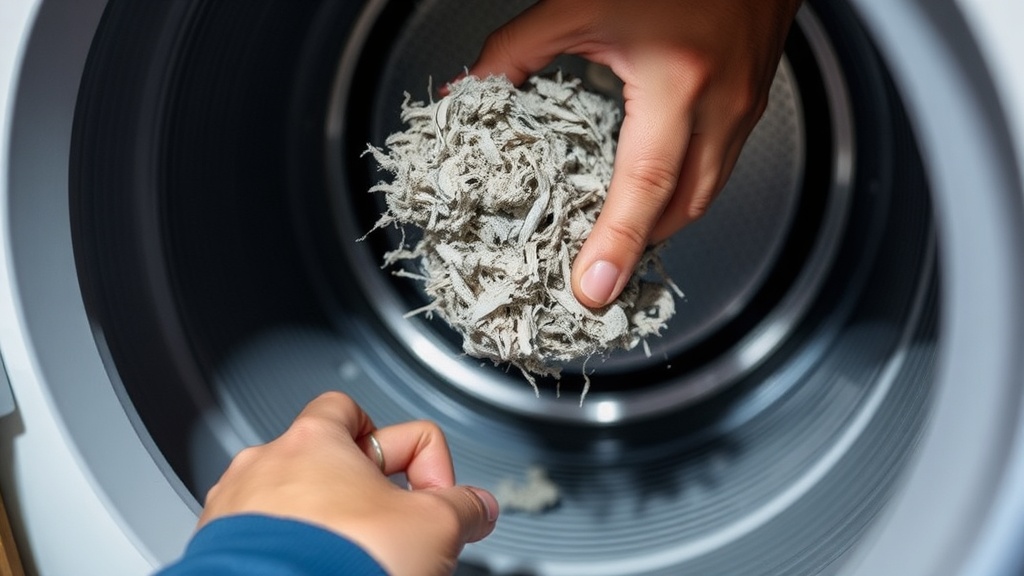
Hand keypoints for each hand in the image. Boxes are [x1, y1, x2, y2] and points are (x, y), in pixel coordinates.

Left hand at [197, 391, 498, 575]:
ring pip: (296, 505)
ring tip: (353, 561)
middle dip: (369, 498)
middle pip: (332, 464)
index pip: (374, 420)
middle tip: (394, 533)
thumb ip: (462, 506)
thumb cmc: (337, 563)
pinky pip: (265, 540)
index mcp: (314, 439)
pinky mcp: (218, 551)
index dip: (418, 459)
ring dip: (328, 527)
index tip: (433, 499)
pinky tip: (318, 572)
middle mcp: (265, 464)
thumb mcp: (433, 527)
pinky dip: (293, 553)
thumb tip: (476, 507)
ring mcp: (235, 508)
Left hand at [466, 0, 800, 306]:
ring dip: (662, 221)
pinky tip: (652, 188)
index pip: (644, 184)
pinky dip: (683, 190)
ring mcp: (744, 104)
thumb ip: (515, 51)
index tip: (593, 288)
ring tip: (617, 239)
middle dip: (638, 245)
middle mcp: (722, 103)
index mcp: (677, 80)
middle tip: (595, 271)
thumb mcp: (579, 0)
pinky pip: (719, 165)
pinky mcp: (751, 99)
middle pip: (681, 206)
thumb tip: (467, 92)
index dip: (616, 243)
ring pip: (706, 192)